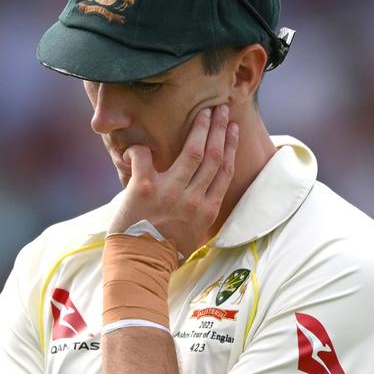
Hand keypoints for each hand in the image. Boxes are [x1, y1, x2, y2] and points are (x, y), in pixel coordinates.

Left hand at [107, 104, 237, 258]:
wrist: (140, 265)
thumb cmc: (166, 254)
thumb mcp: (195, 236)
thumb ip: (201, 214)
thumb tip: (204, 200)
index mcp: (207, 209)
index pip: (223, 170)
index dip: (230, 146)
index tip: (233, 128)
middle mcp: (193, 198)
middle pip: (212, 155)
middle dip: (219, 128)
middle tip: (222, 108)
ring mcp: (171, 192)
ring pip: (192, 152)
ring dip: (200, 128)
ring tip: (204, 111)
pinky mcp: (145, 188)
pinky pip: (143, 157)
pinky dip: (139, 149)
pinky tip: (140, 144)